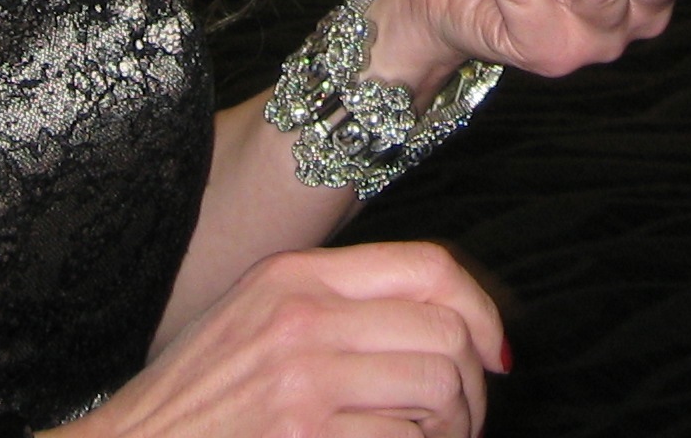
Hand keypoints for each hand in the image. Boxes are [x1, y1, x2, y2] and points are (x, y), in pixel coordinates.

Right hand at [66, 242, 503, 437]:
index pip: (431, 268)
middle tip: (460, 424)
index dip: (481, 312)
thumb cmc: (196, 401)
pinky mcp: (305, 436)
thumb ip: (339, 308)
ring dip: (449, 432)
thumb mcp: (259, 319)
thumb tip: (447, 323)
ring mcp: (303, 380)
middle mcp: (304, 316)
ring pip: (438, 391)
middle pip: (447, 335)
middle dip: (472, 391)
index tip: (493, 355)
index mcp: (297, 276)